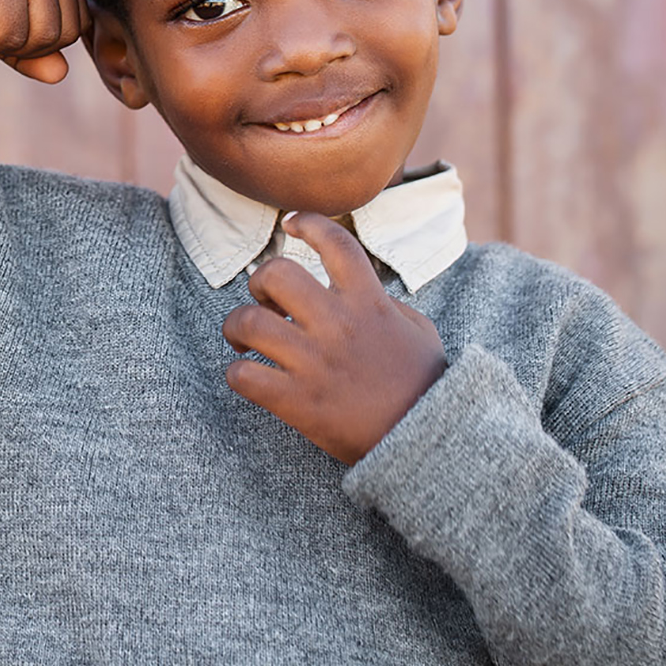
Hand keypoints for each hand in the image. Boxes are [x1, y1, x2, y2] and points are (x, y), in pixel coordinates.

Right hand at [0, 0, 91, 82]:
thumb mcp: (6, 30)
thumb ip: (37, 50)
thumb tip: (61, 73)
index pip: (79, 24)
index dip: (41, 40)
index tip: (4, 18)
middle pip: (66, 33)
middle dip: (25, 43)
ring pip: (45, 37)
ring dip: (5, 42)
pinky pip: (13, 37)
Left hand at [221, 212, 447, 464]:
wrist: (428, 442)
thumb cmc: (424, 385)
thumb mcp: (418, 331)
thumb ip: (386, 303)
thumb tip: (360, 287)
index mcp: (370, 303)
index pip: (337, 245)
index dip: (309, 223)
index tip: (291, 223)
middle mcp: (338, 325)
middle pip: (276, 274)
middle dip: (259, 283)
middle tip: (264, 303)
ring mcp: (315, 363)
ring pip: (249, 322)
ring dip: (236, 326)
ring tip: (243, 339)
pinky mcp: (298, 402)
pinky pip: (243, 376)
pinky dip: (236, 373)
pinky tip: (248, 376)